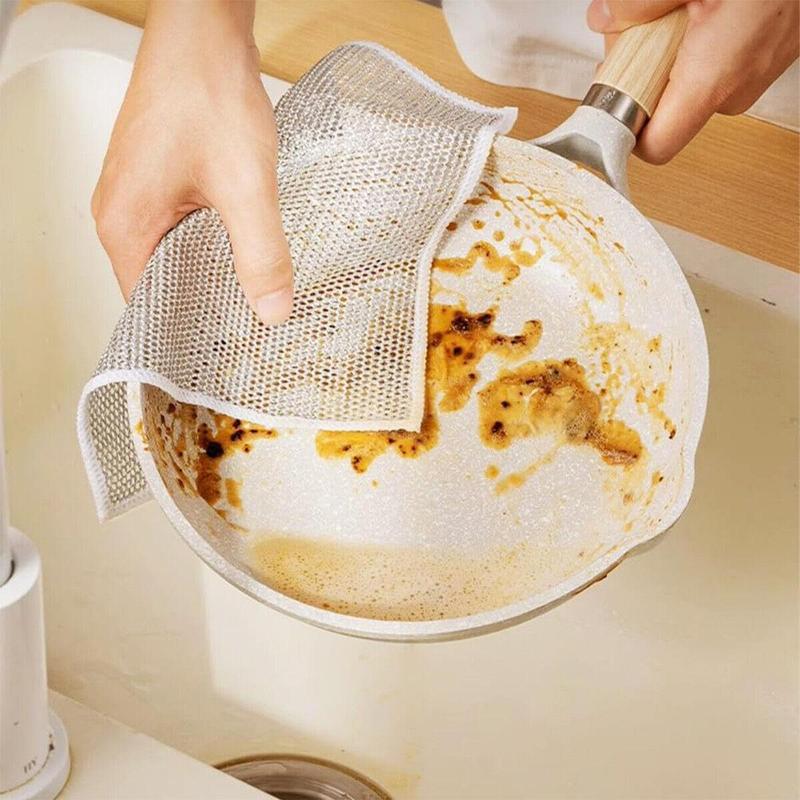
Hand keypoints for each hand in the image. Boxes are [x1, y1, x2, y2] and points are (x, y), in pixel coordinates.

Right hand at [92, 0, 292, 323]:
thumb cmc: (206, 92)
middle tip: (248, 327)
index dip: (187, 330)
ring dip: (211, 272)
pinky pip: (181, 229)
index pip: (146, 306)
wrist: (203, 30)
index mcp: (125, 225)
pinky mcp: (159, 179)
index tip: (223, 348)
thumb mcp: (245, 186)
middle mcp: (122, 213)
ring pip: (174, 255)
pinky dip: (211, 244)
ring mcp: (138, 194)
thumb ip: (260, 253)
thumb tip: (272, 309)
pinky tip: (243, 250)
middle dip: (205, 304)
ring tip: (250, 295)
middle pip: (161, 283)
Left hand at [587, 0, 799, 162]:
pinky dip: (696, 42)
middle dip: (639, 73)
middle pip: (663, 109)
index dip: (624, 129)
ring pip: (687, 84)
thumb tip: (604, 19)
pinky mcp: (766, 57)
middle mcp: (736, 88)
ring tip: (677, 9)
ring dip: (666, 52)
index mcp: (714, 78)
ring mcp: (754, 74)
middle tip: (639, 30)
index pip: (654, 146)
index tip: (607, 103)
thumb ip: (637, 3)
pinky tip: (701, 8)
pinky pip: (714, 65)